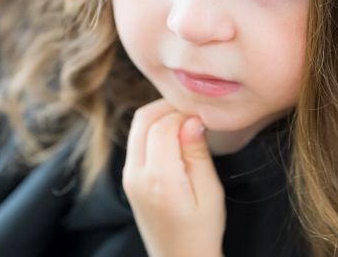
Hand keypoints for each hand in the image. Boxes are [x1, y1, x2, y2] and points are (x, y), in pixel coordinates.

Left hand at [123, 99, 225, 256]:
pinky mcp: (128, 177)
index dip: (182, 114)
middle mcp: (136, 174)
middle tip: (191, 112)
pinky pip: (136, 140)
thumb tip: (192, 120)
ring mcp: (128, 175)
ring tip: (184, 121)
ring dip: (158, 116)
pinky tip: (173, 135)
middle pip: (143, 120)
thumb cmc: (202, 230)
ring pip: (136, 126)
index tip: (202, 118)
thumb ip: (197, 154)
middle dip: (167, 108)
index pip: (162, 127)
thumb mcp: (209, 193)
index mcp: (159, 179)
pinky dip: (152, 129)